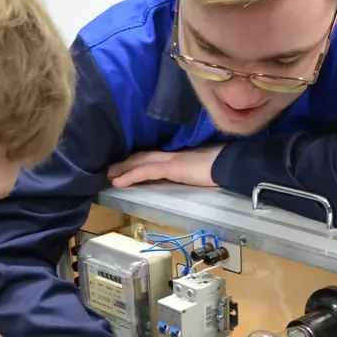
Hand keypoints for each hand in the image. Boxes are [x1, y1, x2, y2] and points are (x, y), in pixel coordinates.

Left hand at [108, 146, 222, 189]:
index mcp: (178, 155)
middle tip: (108, 169)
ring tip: (107, 175)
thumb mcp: (199, 170)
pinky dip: (131, 176)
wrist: (229, 164)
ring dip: (122, 169)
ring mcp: (170, 159)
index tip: (123, 165)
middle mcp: (170, 154)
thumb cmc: (219, 168)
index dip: (136, 160)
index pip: (152, 156)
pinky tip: (119, 182)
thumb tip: (184, 175)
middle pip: (142, 156)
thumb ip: (188, 171)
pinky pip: (146, 172)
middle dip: (124, 162)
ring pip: (139, 162)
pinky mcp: (171, 167)